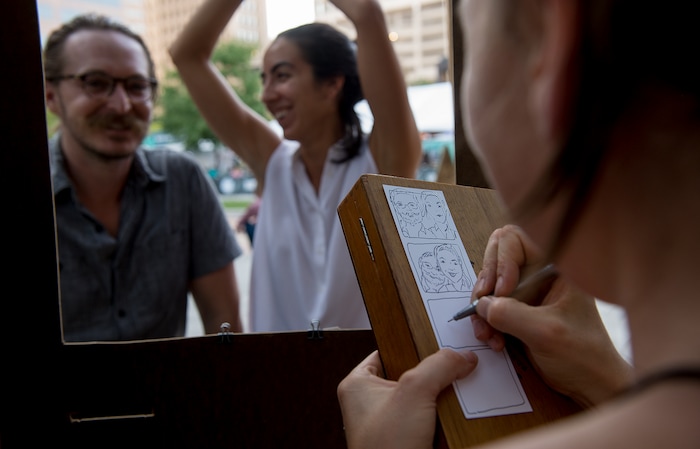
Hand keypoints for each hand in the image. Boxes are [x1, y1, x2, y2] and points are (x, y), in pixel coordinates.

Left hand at [338, 349, 477, 448]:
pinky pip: (429, 419)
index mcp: (358, 384)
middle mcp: (371, 402)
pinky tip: (458, 412)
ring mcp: (389, 423)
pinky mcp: (406, 440)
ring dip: (442, 396)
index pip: (388, 349)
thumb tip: (461, 356)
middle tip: (455, 365)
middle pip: (410, 373)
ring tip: (460, 387)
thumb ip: (438, 367)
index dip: (414, 344)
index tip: (438, 339)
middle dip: (434, 372)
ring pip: (423, 397)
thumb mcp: (413, 393)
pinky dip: (444, 416)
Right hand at [470, 225, 632, 406]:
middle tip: (483, 306)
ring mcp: (528, 291)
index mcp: (556, 266)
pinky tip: (493, 339)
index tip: (502, 291)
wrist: (590, 384)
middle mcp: (540, 273)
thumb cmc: (583, 356)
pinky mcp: (519, 309)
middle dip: (486, 283)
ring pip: (490, 284)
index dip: (503, 261)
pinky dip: (485, 320)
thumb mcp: (546, 332)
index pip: (515, 239)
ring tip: (488, 333)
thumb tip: (482, 305)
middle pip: (496, 257)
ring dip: (483, 308)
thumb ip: (511, 314)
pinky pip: (490, 305)